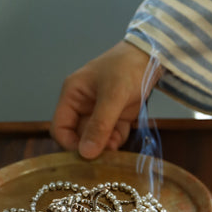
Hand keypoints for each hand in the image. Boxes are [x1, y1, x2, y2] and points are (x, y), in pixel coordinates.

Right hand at [50, 41, 160, 159]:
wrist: (152, 56)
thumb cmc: (127, 67)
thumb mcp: (113, 96)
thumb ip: (99, 125)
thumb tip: (85, 153)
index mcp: (72, 96)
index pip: (59, 128)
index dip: (69, 143)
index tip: (84, 155)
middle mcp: (82, 105)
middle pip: (78, 136)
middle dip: (90, 145)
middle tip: (104, 153)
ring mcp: (100, 112)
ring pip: (96, 139)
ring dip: (105, 145)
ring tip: (116, 143)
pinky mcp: (116, 116)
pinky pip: (111, 136)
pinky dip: (117, 139)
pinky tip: (124, 133)